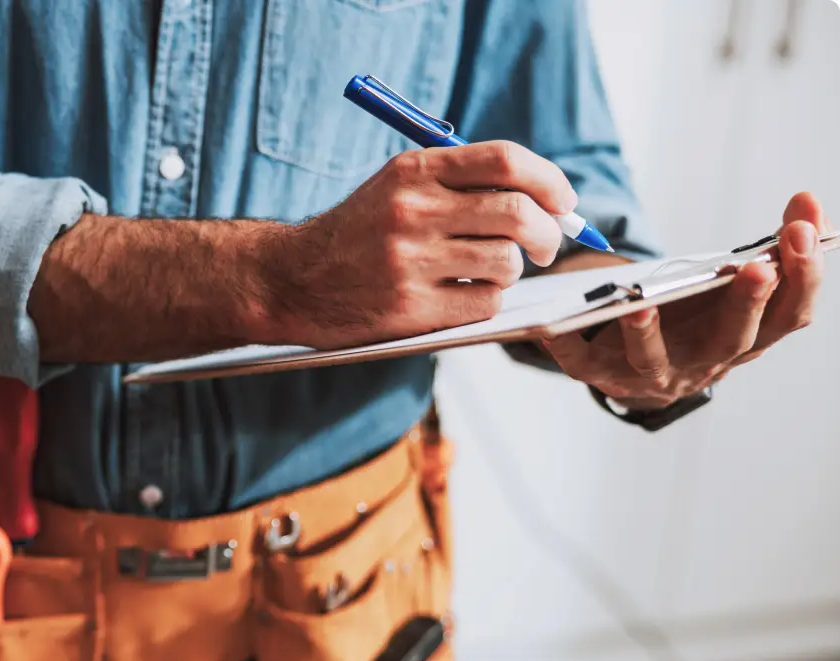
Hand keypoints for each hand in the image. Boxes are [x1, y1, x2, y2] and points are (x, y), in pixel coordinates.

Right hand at [260, 141, 577, 348]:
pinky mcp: (410, 307)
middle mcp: (413, 211)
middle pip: (519, 213)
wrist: (290, 280)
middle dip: (550, 233)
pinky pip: (485, 302)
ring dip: (511, 271)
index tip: (563, 202)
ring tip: (487, 272)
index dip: (550, 181)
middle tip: (547, 246)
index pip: (507, 161)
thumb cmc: (357, 234)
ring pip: (507, 263)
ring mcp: (410, 261)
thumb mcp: (397, 187)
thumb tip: (549, 202)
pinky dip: (486, 300)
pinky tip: (460, 295)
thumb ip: (462, 184)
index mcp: (414, 171)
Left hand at [542, 192, 830, 409]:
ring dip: (648, 333)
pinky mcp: (601, 374)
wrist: (638, 368)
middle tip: (758, 268)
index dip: (803, 277)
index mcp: (746, 336)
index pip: (790, 315)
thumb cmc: (693, 317)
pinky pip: (580, 362)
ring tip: (641, 304)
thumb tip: (808, 201)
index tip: (805, 232)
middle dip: (748, 302)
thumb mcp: (732, 285)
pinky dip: (564, 345)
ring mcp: (653, 372)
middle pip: (734, 338)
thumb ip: (771, 247)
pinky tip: (548, 325)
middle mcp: (705, 361)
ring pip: (654, 359)